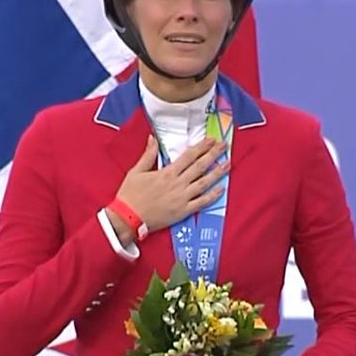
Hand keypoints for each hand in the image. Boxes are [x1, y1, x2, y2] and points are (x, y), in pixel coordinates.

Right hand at [113, 135, 229, 233]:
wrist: (128, 218)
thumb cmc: (130, 194)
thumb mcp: (136, 171)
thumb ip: (148, 155)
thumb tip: (153, 138)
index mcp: (167, 172)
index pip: (189, 156)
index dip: (201, 147)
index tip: (211, 140)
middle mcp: (177, 183)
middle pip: (200, 166)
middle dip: (214, 154)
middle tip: (224, 146)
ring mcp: (182, 198)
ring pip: (204, 183)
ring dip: (217, 173)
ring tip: (228, 164)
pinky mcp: (183, 211)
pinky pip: (201, 203)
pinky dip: (212, 196)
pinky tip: (221, 189)